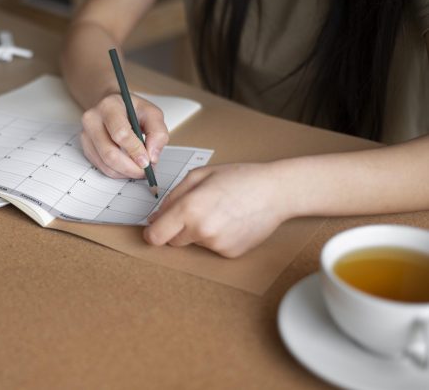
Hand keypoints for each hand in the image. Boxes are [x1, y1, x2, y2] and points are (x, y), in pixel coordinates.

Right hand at [81, 92, 167, 178]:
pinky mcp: (86, 148)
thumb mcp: (152, 113)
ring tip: (139, 170)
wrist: (114, 107)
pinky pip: (102, 167)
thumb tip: (152, 157)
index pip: (120, 133)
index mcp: (109, 106)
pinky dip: (118, 172)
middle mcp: (92, 120)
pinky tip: (128, 167)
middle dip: (130, 167)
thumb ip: (158, 132)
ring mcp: (86, 135)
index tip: (147, 162)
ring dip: (125, 172)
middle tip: (145, 172)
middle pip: (109, 153)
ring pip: (105, 164)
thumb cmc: (132, 110)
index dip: (135, 151)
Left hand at [144, 163, 291, 257]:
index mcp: (189, 209)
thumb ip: (172, 197)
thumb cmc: (239, 178)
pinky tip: (231, 222)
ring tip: (220, 212)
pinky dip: (217, 237)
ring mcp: (217, 245)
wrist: (276, 191)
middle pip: (172, 241)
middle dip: (178, 228)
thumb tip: (154, 218)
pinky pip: (212, 247)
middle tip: (199, 209)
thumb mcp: (199, 175)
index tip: (155, 228)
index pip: (155, 236)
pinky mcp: (230, 253)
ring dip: (199, 231)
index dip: (152, 232)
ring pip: (193, 243)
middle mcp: (201, 230)